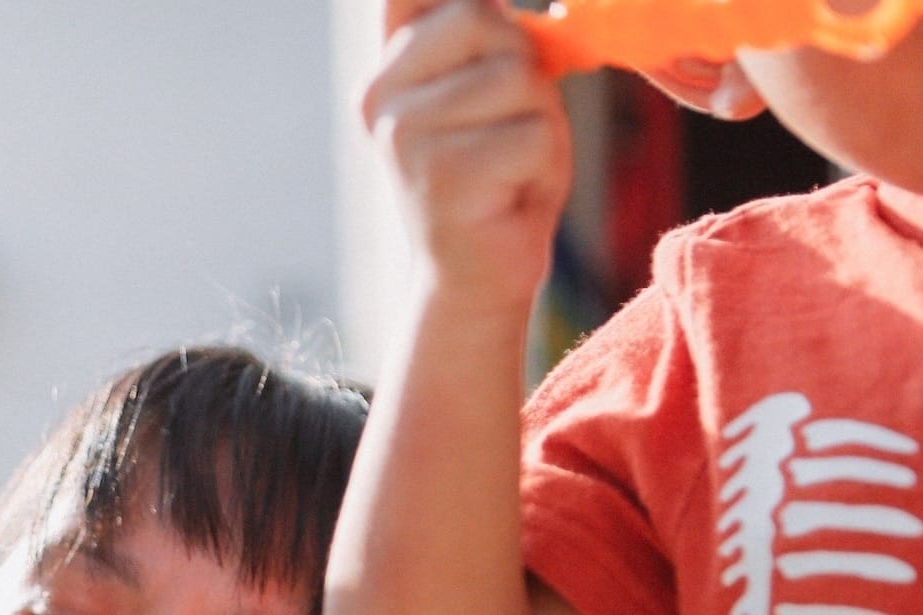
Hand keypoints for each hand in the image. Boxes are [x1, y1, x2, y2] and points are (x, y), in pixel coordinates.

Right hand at [362, 0, 570, 313]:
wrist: (478, 279)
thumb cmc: (499, 176)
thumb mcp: (490, 88)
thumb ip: (484, 33)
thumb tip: (491, 0)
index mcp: (387, 70)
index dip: (469, 4)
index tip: (489, 20)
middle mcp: (381, 97)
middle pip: (478, 17)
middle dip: (520, 61)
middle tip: (511, 121)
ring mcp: (404, 137)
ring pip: (514, 75)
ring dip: (538, 118)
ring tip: (513, 162)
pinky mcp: (443, 176)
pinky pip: (531, 133)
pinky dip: (542, 163)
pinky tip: (512, 192)